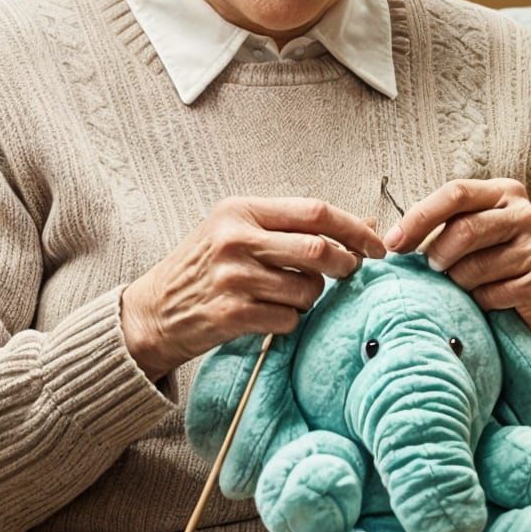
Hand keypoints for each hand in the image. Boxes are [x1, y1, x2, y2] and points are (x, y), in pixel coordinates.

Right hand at [121, 197, 383, 380]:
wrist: (152, 312)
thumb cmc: (203, 270)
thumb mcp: (239, 233)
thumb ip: (296, 227)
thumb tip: (366, 224)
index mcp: (240, 211)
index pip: (315, 212)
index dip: (354, 229)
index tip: (377, 245)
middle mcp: (235, 239)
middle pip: (319, 249)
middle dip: (347, 264)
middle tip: (350, 272)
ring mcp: (232, 277)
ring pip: (308, 289)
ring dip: (311, 297)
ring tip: (288, 296)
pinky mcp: (231, 314)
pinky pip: (289, 319)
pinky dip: (291, 321)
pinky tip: (270, 315)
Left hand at [381, 178, 530, 352]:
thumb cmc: (496, 260)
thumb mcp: (474, 230)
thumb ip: (443, 224)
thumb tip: (393, 239)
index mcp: (504, 192)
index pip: (456, 193)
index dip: (420, 217)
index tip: (393, 243)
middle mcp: (526, 214)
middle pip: (465, 229)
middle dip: (438, 254)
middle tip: (432, 268)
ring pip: (474, 267)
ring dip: (457, 283)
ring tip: (462, 285)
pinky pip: (491, 295)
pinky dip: (478, 302)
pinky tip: (484, 301)